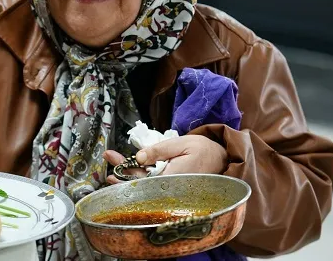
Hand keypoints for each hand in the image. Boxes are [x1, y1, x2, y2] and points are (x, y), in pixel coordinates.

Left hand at [103, 135, 227, 184]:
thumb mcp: (182, 143)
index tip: (112, 172)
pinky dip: (139, 180)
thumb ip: (160, 150)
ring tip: (111, 174)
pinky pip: (153, 185)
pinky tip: (128, 175)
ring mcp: (172, 189)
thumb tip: (139, 157)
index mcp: (173, 179)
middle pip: (141, 186)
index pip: (144, 183)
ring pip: (146, 186)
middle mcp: (170, 189)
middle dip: (123, 178)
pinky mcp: (173, 186)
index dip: (125, 178)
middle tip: (108, 170)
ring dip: (128, 179)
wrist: (224, 160)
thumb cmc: (205, 150)